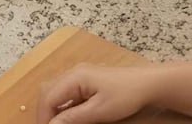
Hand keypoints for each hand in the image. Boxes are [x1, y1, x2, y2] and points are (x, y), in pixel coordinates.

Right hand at [37, 65, 153, 123]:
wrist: (147, 84)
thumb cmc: (125, 97)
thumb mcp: (99, 111)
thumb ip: (73, 118)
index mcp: (74, 78)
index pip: (48, 97)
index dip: (44, 116)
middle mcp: (73, 73)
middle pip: (48, 91)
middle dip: (45, 111)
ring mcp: (79, 74)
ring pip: (56, 90)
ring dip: (53, 108)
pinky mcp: (86, 79)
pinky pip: (67, 91)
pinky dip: (63, 104)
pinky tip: (69, 116)